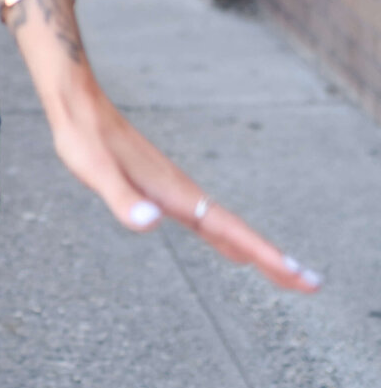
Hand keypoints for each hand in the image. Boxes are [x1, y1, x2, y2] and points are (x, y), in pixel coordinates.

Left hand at [49, 82, 321, 292]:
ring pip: (224, 225)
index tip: (300, 275)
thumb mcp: (95, 171)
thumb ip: (121, 198)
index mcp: (174, 194)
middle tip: (310, 284)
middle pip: (237, 232)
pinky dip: (229, 238)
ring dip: (256, 249)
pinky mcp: (163, 186)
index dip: (264, 254)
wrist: (78, 102)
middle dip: (273, 259)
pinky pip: (207, 218)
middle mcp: (182, 192)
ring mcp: (175, 189)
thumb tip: (150, 224)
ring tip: (284, 272)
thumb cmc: (83, 138)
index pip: (229, 231)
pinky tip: (229, 248)